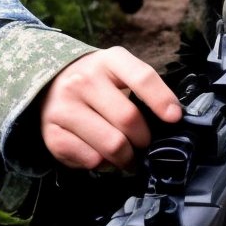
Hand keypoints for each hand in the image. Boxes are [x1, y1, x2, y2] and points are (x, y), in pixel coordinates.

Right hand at [40, 46, 180, 170]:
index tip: (174, 118)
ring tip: (127, 155)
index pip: (141, 78)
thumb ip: (143, 89)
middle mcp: (83, 80)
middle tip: (144, 144)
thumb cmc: (97, 82)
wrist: (50, 84)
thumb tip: (171, 119)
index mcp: (108, 61)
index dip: (162, 100)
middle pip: (129, 119)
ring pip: (112, 145)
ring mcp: (65, 107)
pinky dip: (103, 165)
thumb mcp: (119, 71)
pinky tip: (101, 154)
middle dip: (144, 139)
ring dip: (127, 158)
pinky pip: (92, 160)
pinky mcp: (53, 134)